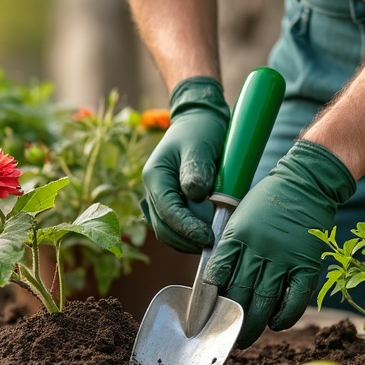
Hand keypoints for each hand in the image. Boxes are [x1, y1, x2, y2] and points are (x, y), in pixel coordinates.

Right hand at [141, 77, 229, 252]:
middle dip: (186, 240)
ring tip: (211, 241)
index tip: (207, 237)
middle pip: (163, 227)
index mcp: (155, 176)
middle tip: (212, 244)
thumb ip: (196, 169)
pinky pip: (175, 225)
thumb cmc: (200, 129)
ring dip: (187, 240)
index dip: (186, 229)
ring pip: (167, 230)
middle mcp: (152, 189)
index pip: (167, 212)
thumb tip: (195, 194)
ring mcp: (160, 197)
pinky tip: (205, 233)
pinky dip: (188, 234)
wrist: (199, 120)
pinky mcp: (171, 201)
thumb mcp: (200, 145)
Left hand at [203, 140, 356, 346]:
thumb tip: (216, 282)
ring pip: (264, 301)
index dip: (208, 300)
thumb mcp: (239, 217)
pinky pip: (295, 298)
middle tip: (223, 335)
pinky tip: (276, 324)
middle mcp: (258, 248)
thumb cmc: (268, 200)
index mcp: (237, 236)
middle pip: (239, 294)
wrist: (306, 182)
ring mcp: (284, 257)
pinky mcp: (307, 264)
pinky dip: (285, 316)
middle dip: (229, 320)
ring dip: (253, 324)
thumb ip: (229, 247)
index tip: (203, 318)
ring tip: (245, 338)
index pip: (216, 275)